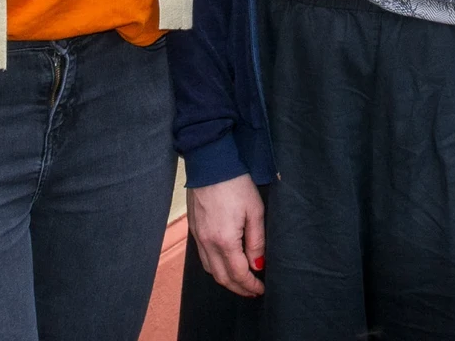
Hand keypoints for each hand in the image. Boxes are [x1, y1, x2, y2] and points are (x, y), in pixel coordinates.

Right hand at [187, 175, 265, 296]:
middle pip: (221, 277)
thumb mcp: (255, 211)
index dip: (250, 286)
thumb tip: (257, 265)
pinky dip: (215, 266)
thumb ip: (257, 241)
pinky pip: (203, 257)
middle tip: (253, 290)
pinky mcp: (193, 229)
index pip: (238, 274)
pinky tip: (225, 262)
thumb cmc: (235, 184)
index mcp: (224, 240)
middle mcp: (207, 243)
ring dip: (226, 279)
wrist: (210, 163)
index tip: (261, 289)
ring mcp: (198, 236)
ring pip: (210, 269)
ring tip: (241, 279)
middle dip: (238, 288)